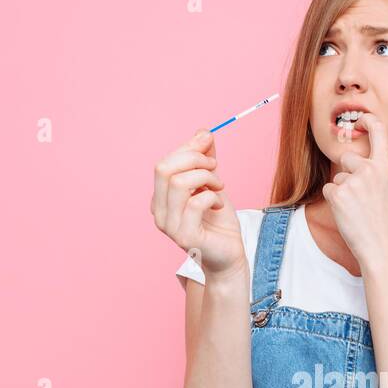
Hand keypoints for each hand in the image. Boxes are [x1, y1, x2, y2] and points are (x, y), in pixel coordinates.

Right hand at [150, 128, 244, 280]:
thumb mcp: (211, 182)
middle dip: (194, 159)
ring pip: (179, 183)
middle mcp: (159, 211)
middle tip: (215, 167)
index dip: (188, 148)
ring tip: (219, 186)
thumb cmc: (218, 220)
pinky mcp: (185, 237)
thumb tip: (203, 133)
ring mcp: (169, 226)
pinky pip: (196, 202)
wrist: (229, 254)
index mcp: (160, 197)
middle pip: (164, 169)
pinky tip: (219, 204)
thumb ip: (204, 159)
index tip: (208, 142)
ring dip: (206, 177)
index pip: (164, 163)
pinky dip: (212, 196)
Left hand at [321, 113, 387, 271]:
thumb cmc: (384, 222)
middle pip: (347, 159)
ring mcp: (352, 181)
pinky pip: (329, 190)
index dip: (369, 121)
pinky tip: (347, 214)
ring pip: (338, 178)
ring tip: (356, 211)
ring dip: (342, 192)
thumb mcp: (387, 190)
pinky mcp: (337, 194)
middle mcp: (369, 169)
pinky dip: (334, 202)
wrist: (381, 246)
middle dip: (348, 174)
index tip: (363, 117)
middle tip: (360, 198)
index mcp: (385, 167)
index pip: (379, 132)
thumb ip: (374, 173)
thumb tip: (354, 163)